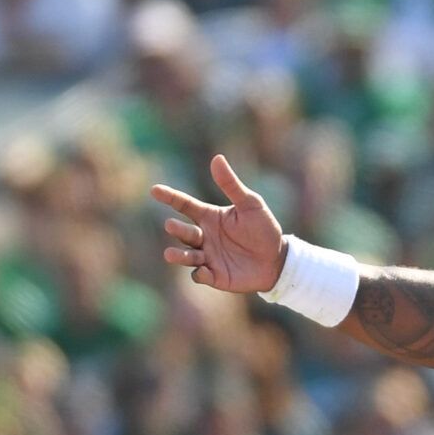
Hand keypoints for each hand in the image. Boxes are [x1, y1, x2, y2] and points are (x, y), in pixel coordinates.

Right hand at [151, 155, 285, 293]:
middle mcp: (204, 236)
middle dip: (176, 229)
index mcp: (209, 217)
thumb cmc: (264, 229)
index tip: (155, 190)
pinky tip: (202, 270)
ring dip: (178, 255)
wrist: (278, 259)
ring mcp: (207, 256)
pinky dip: (199, 274)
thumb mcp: (251, 204)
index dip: (170, 197)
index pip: (184, 205)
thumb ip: (231, 185)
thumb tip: (217, 158)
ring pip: (186, 255)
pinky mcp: (215, 276)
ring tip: (170, 254)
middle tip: (171, 225)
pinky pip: (201, 275)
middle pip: (183, 231)